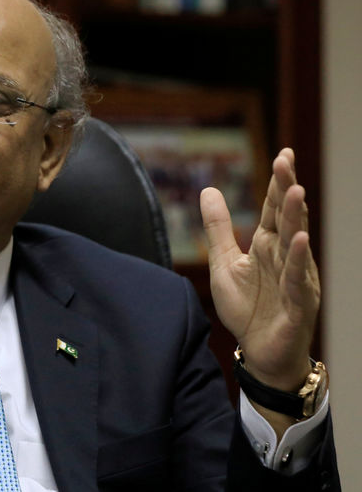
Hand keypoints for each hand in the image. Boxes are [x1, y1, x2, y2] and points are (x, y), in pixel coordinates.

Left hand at [200, 149, 318, 402]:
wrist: (258, 352)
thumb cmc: (246, 308)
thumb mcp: (224, 263)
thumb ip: (218, 229)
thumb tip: (208, 190)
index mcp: (267, 246)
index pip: (273, 209)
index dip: (277, 184)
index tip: (282, 155)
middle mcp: (284, 257)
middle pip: (285, 219)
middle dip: (285, 190)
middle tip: (286, 160)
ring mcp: (295, 279)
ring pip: (295, 243)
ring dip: (294, 218)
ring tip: (295, 191)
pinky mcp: (298, 303)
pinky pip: (298, 279)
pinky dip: (299, 260)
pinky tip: (300, 240)